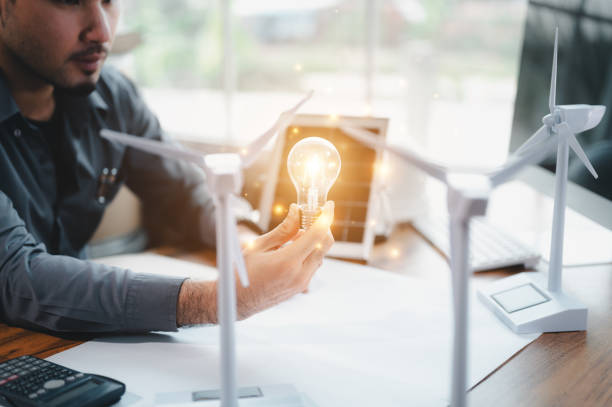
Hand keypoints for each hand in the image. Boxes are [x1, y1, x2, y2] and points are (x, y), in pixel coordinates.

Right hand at [176, 201, 333, 325]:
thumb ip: (283, 229)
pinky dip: (310, 252)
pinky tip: (293, 248)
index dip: (326, 217)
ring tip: (295, 234)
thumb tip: (297, 212)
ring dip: (315, 240)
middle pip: (325, 244)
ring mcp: (302, 283)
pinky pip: (313, 265)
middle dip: (322, 226)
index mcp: (288, 262)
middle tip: (311, 216)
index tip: (329, 206)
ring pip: (320, 255)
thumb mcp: (259, 246)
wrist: (238, 301)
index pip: (317, 234)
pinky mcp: (301, 287)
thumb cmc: (242, 273)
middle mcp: (300, 274)